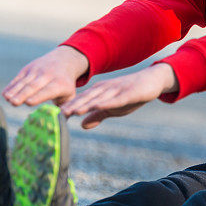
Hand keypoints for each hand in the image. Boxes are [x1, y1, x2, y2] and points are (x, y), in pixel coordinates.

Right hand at [3, 46, 88, 106]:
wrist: (63, 60)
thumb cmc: (65, 85)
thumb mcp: (70, 95)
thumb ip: (65, 109)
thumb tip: (61, 123)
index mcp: (59, 84)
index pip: (48, 90)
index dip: (38, 96)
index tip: (29, 103)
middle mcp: (47, 75)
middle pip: (33, 86)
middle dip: (23, 94)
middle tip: (14, 103)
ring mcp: (37, 70)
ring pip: (24, 81)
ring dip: (14, 90)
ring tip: (7, 99)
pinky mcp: (28, 68)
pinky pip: (18, 78)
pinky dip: (11, 85)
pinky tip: (5, 94)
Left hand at [60, 63, 177, 128]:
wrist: (152, 80)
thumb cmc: (131, 95)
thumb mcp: (113, 108)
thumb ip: (98, 115)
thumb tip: (82, 125)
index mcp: (99, 92)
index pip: (81, 101)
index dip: (69, 108)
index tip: (54, 117)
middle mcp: (105, 89)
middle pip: (86, 99)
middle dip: (72, 106)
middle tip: (58, 115)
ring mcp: (117, 90)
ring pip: (99, 98)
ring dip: (86, 104)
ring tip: (73, 112)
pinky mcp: (129, 92)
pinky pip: (117, 99)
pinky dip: (107, 103)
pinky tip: (98, 106)